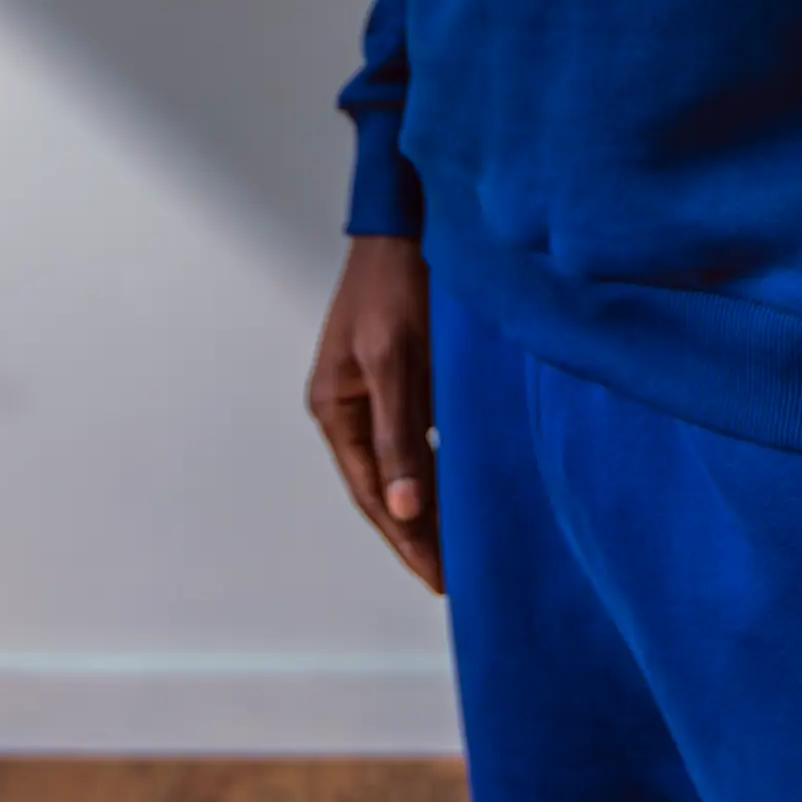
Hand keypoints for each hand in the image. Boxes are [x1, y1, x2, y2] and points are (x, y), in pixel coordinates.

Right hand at [306, 236, 442, 590]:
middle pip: (384, 488)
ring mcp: (379, 392)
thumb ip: (400, 434)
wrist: (409, 222)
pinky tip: (466, 487)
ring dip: (431, 505)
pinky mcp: (408, 376)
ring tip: (462, 548)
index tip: (438, 579)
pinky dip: (442, 466)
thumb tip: (404, 507)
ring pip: (405, 465)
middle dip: (417, 534)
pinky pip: (423, 437)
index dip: (406, 540)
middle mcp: (352, 408)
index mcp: (336, 409)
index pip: (372, 494)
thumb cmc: (397, 283)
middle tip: (453, 579)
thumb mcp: (397, 360)